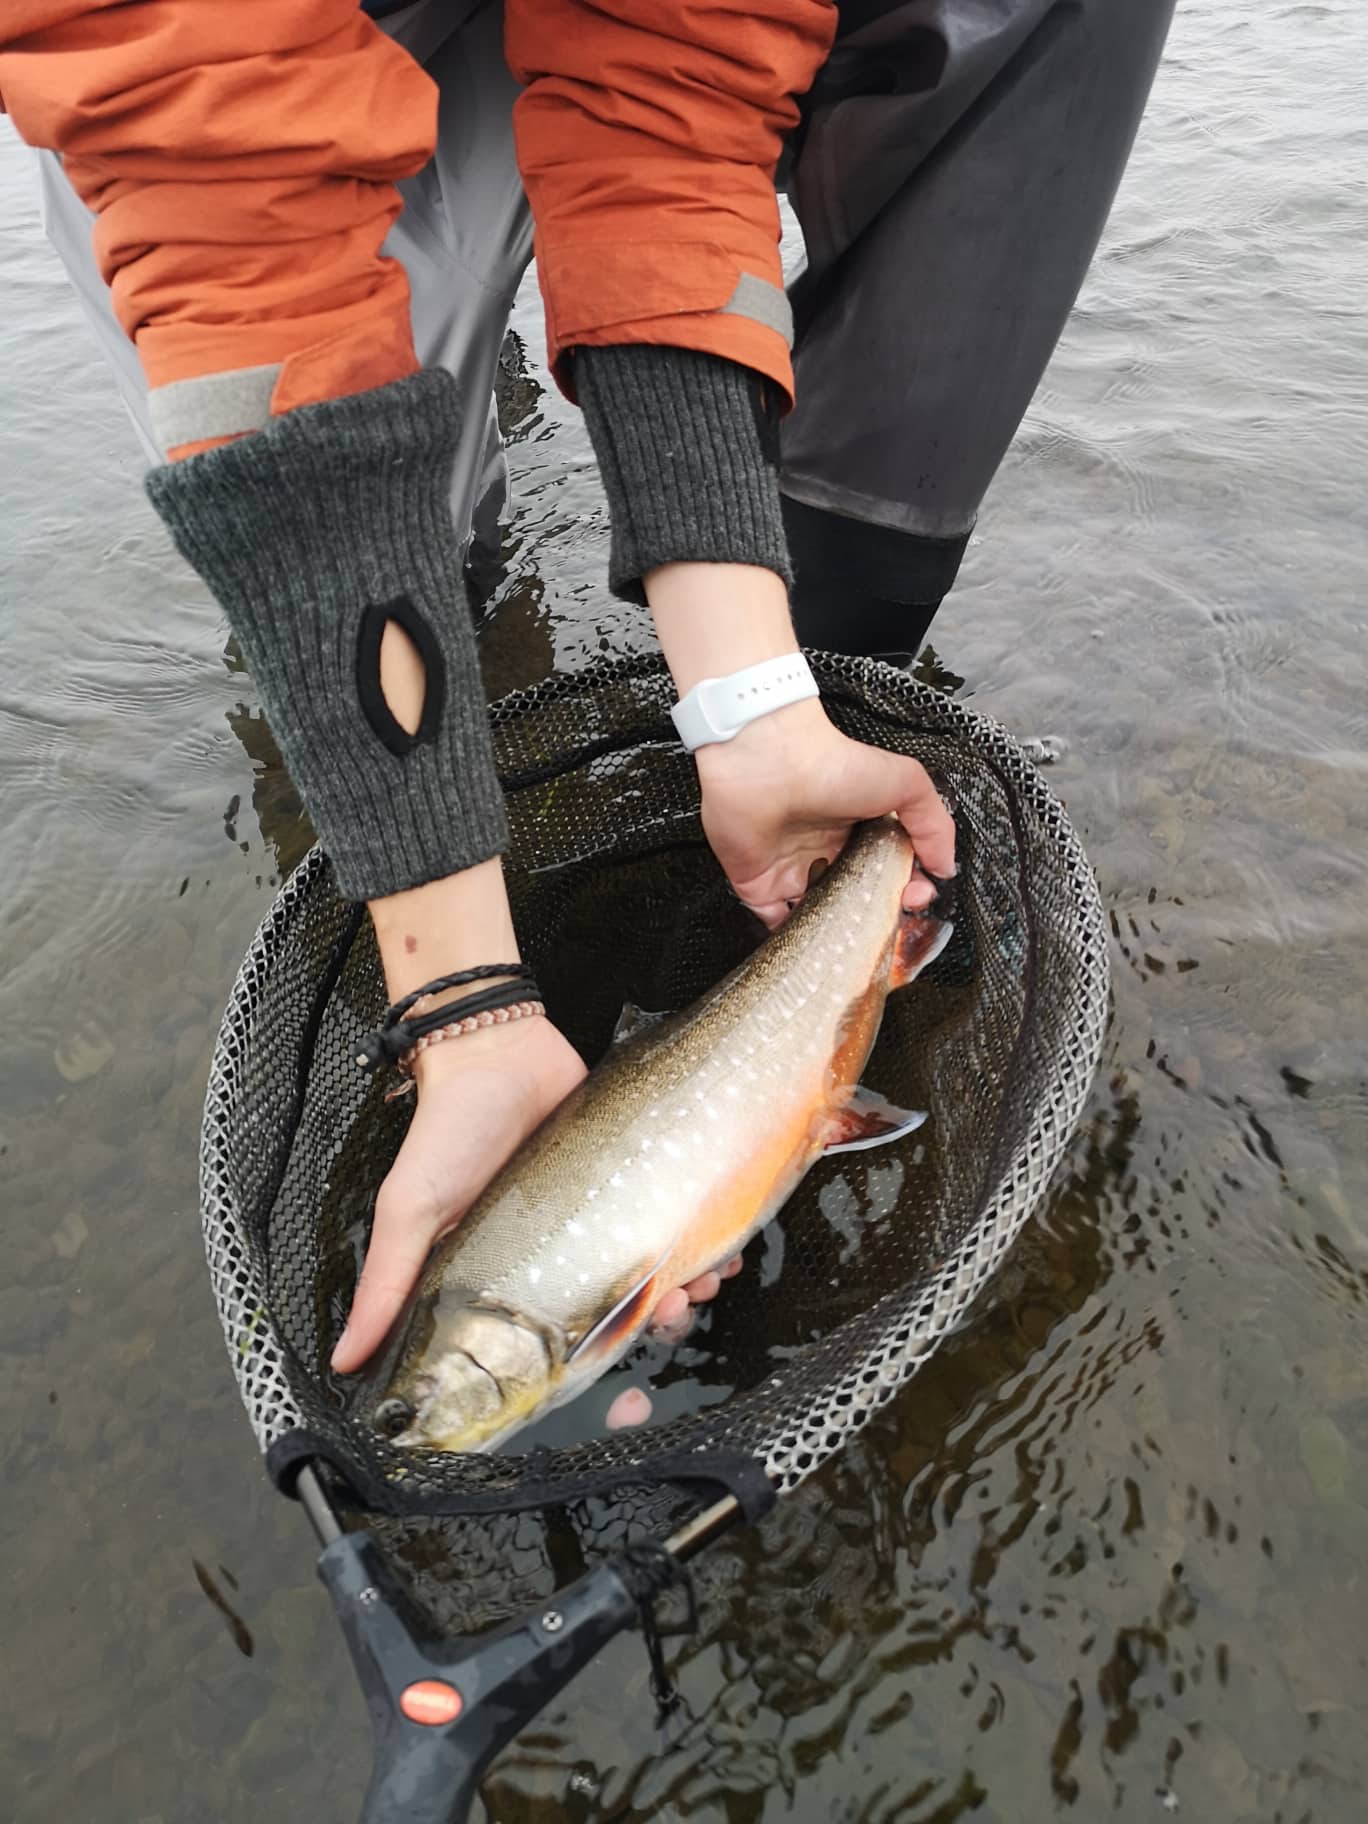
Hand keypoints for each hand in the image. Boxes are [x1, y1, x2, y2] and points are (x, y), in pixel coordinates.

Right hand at [331, 1010, 745, 1387]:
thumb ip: (387, 1285)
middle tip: (674, 1314)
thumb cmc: (448, 1129)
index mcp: (507, 1280)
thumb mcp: (410, 1209)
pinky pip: (676, 1218)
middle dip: (655, 1323)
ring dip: (691, 1288)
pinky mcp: (632, 1176)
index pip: (554, 1342)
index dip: (589, 1359)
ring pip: (658, 1271)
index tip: (620, 1361)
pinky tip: (719, 1246)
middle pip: (619, 1311)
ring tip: (706, 1281)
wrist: (497, 1044)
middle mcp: (558, 1255)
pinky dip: (704, 1239)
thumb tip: (343, 1364)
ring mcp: (600, 1216)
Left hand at [643, 561, 954, 928]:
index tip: (918, 897)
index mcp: (860, 827)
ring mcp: (792, 869)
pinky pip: (776, 922)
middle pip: (857, 896)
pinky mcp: (758, 885)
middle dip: (878, 915)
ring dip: (839, 932)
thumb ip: (934, 825)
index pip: (889, 869)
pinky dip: (794, 936)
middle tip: (891, 919)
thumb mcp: (906, 782)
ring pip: (820, 914)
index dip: (907, 888)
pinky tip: (817, 942)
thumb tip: (945, 867)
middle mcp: (828, 849)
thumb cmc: (834, 764)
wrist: (767, 763)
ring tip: (856, 941)